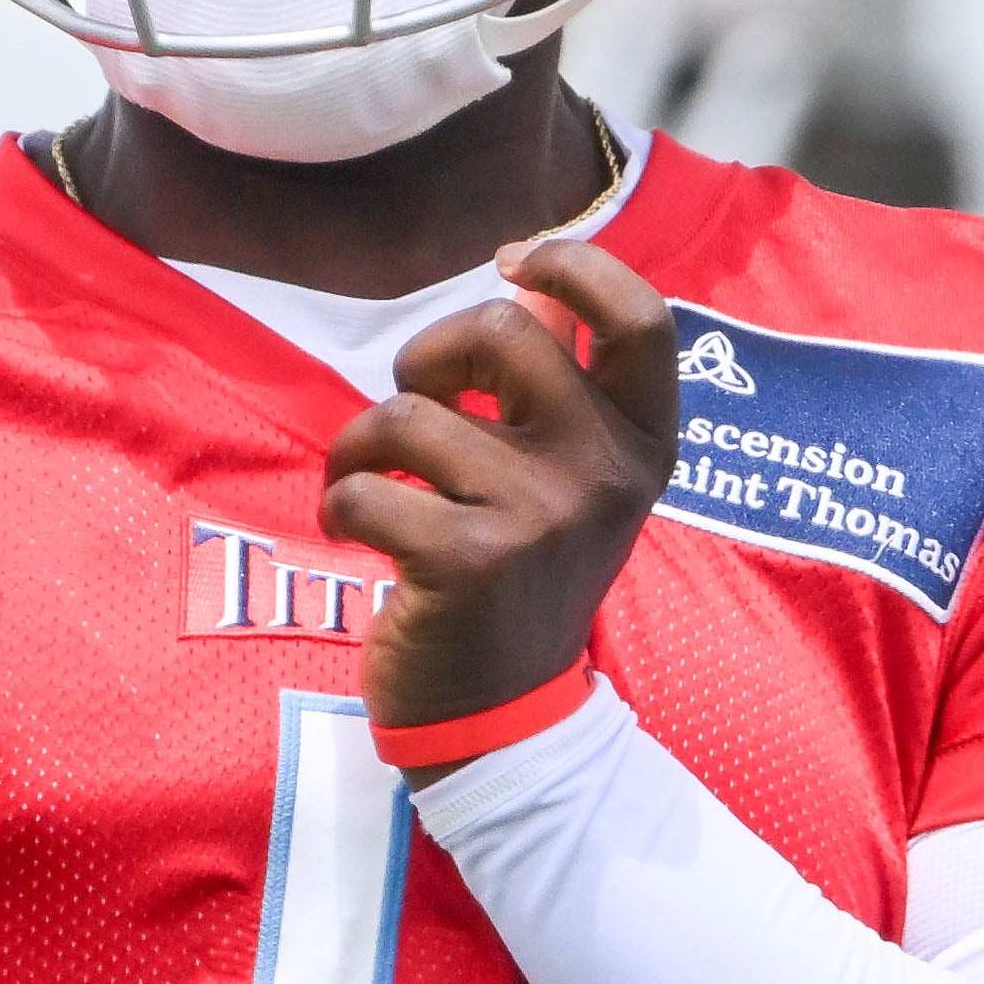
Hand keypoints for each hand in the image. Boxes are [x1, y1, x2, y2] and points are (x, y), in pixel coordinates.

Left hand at [322, 235, 680, 761]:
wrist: (503, 718)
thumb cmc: (521, 581)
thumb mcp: (570, 486)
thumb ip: (559, 391)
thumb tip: (530, 285)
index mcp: (642, 446)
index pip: (639, 319)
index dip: (573, 265)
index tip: (512, 265)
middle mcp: (604, 473)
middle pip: (502, 331)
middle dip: (428, 354)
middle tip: (414, 407)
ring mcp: (541, 516)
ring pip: (408, 413)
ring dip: (361, 445)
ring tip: (368, 486)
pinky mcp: (469, 561)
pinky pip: (365, 486)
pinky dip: (340, 504)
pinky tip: (359, 535)